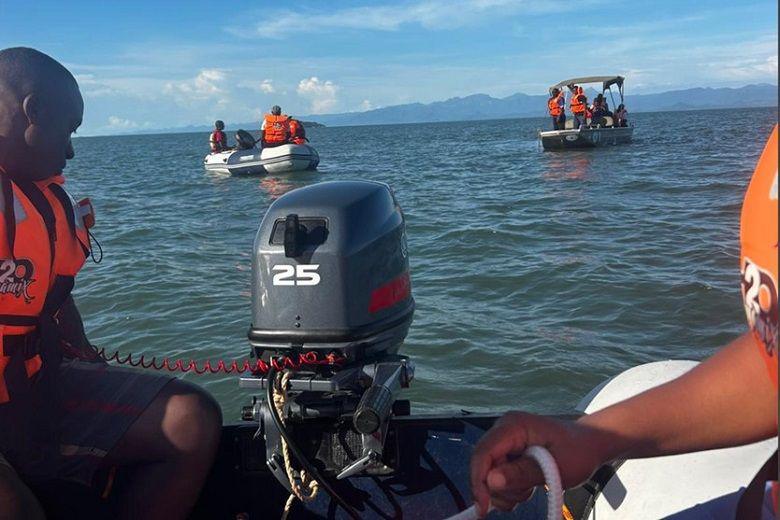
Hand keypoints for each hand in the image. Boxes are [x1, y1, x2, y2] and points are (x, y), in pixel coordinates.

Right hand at [470, 412, 606, 515]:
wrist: (589, 444)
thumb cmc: (578, 450)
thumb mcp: (555, 466)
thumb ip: (522, 473)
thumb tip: (491, 480)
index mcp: (513, 426)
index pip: (483, 452)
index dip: (479, 480)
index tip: (484, 507)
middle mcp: (504, 430)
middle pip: (484, 466)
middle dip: (500, 488)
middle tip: (527, 494)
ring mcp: (505, 442)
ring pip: (489, 475)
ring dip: (508, 491)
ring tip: (531, 488)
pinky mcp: (507, 453)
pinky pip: (496, 477)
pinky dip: (509, 489)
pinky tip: (526, 487)